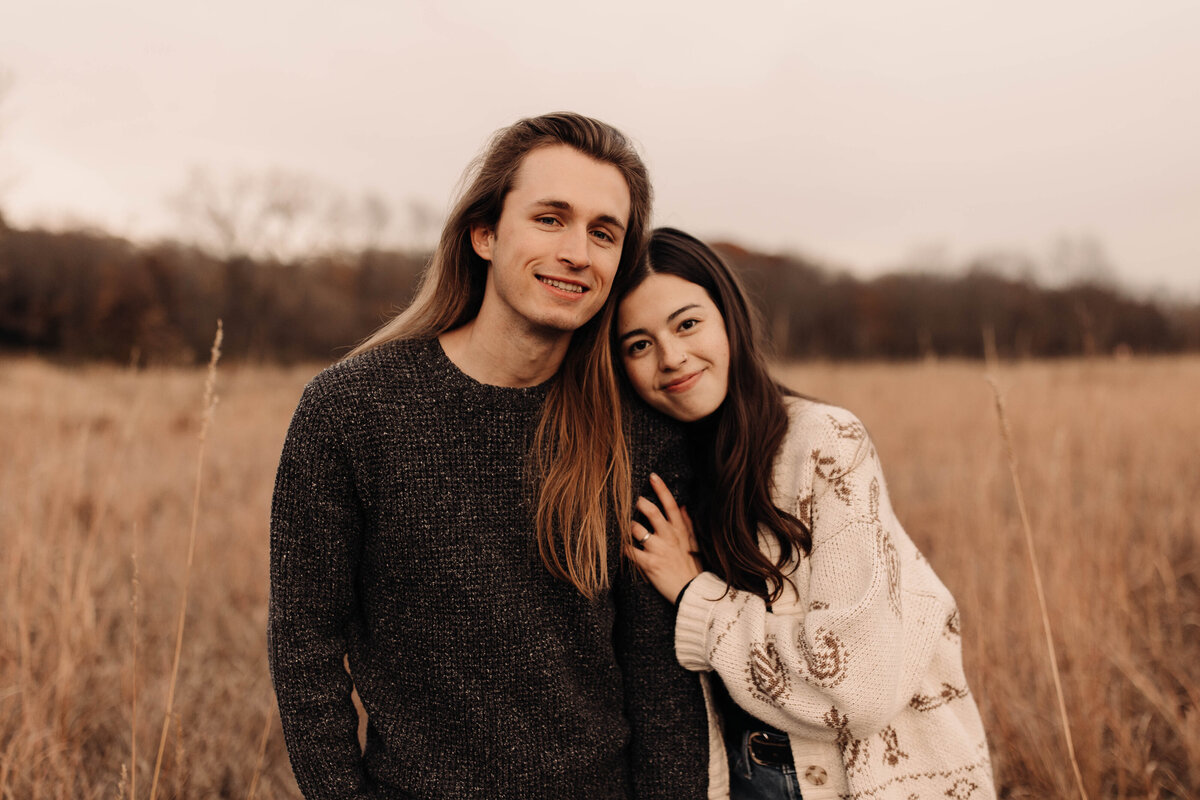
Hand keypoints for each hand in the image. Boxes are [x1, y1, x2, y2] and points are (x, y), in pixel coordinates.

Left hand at [628, 473, 702, 602]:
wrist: (691, 591)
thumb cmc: (691, 566)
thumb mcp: (693, 542)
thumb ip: (687, 523)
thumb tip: (683, 505)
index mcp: (680, 530)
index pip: (671, 505)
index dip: (661, 489)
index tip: (652, 476)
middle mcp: (669, 537)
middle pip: (651, 512)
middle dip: (639, 503)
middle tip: (631, 500)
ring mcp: (658, 550)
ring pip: (636, 529)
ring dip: (627, 525)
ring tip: (622, 525)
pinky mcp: (648, 564)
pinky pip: (629, 551)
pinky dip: (621, 547)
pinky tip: (617, 545)